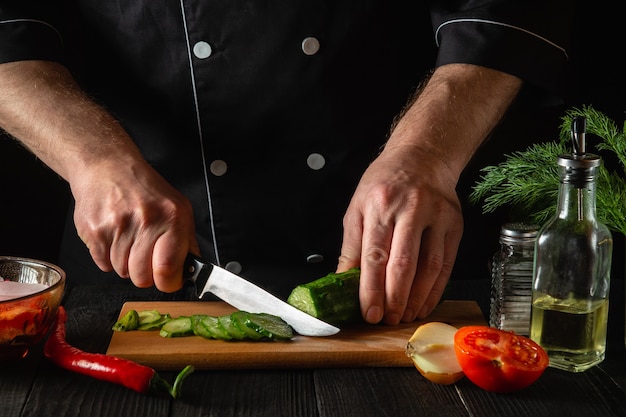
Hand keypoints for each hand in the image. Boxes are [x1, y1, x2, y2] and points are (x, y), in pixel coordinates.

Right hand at [71, 158, 199, 291]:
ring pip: (121, 272)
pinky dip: (108, 258)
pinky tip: (114, 237)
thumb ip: (187, 241)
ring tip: (128, 240)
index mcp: (171, 218)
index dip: (168, 282)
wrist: (107, 167)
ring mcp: (117, 226)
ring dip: (125, 263)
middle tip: (145, 258)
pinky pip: (102, 265)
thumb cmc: (145, 189)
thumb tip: (192, 271)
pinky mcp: (94, 231)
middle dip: (144, 274)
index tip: (168, 280)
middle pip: (142, 277)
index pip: (168, 269)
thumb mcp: (178, 207)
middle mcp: (145, 221)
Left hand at [336, 64, 521, 324]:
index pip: (374, 255)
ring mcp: (437, 216)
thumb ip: (352, 246)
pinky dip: (436, 288)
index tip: (369, 313)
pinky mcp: (455, 224)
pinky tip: (425, 302)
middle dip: (395, 298)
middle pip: (403, 264)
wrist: (423, 155)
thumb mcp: (357, 207)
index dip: (371, 289)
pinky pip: (446, 263)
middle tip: (388, 320)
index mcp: (380, 204)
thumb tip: (344, 282)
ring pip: (429, 267)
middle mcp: (410, 209)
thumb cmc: (384, 182)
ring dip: (417, 298)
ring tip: (406, 316)